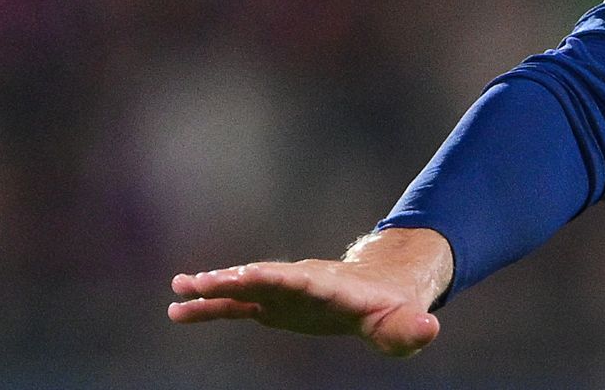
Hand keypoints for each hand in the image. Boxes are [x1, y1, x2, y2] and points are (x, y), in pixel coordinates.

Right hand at [167, 227, 453, 356]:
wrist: (384, 287)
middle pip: (264, 278)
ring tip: (177, 290)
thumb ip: (412, 328)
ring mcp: (284, 291)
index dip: (279, 278)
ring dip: (212, 289)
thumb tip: (428, 330)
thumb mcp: (406, 322)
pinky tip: (177, 311)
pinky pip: (235, 306)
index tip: (250, 274)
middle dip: (233, 279)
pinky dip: (208, 307)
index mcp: (331, 287)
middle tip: (196, 281)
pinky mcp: (272, 304)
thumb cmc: (396, 308)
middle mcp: (302, 282)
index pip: (303, 280)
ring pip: (243, 288)